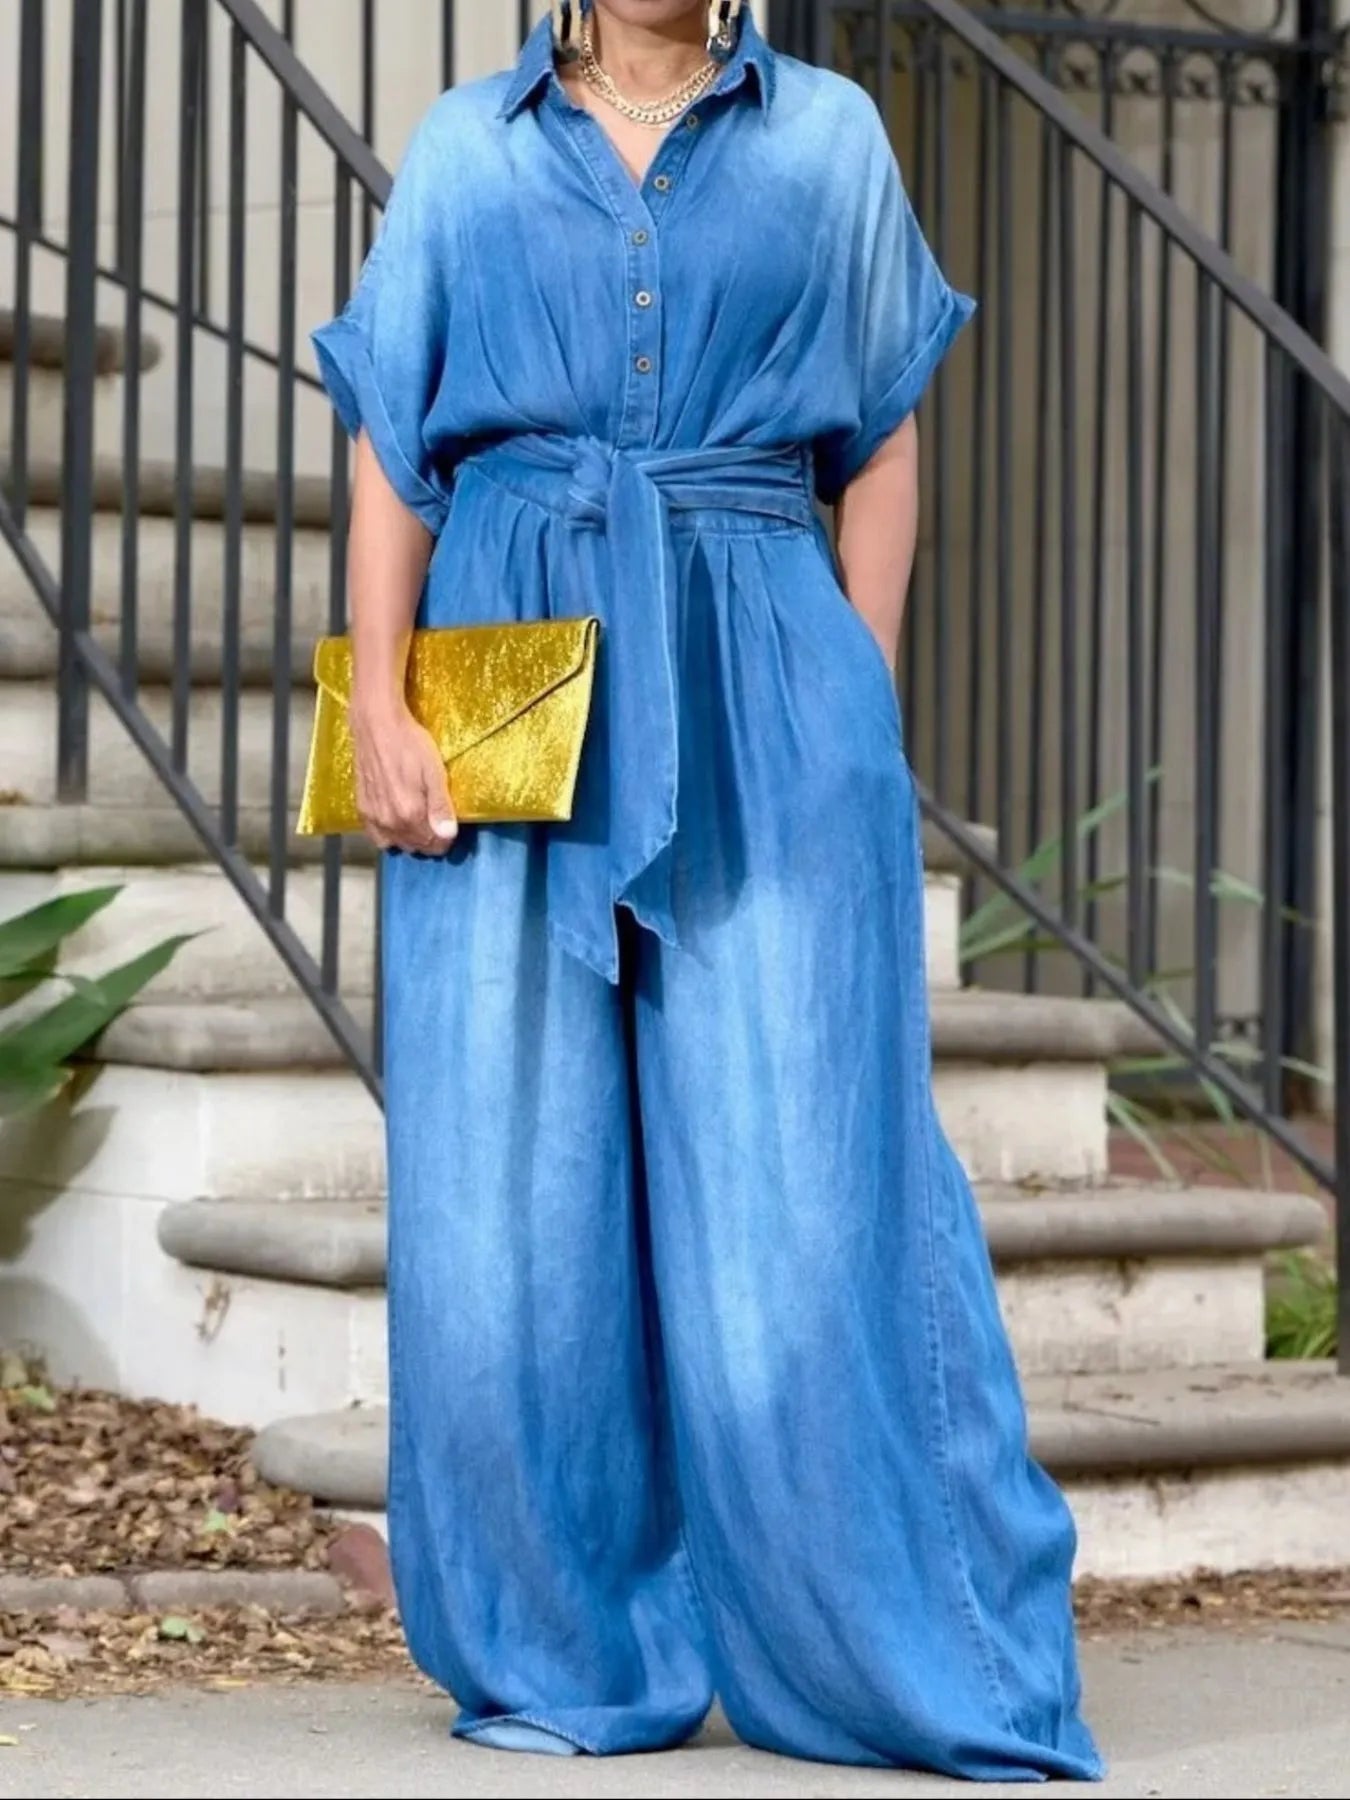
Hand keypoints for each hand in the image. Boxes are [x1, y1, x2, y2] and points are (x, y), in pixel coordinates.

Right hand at [349, 700, 456, 853]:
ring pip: (398, 844)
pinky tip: (397, 822)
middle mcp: (390, 822)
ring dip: (411, 839)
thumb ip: (440, 807)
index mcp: (410, 814)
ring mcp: (374, 817)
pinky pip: (378, 837)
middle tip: (436, 820)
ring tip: (419, 821)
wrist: (377, 726)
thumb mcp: (435, 772)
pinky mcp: (363, 809)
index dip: (446, 839)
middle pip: (417, 847)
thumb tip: (448, 835)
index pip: (434, 844)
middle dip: (430, 839)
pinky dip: (390, 835)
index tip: (449, 827)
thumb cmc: (410, 744)